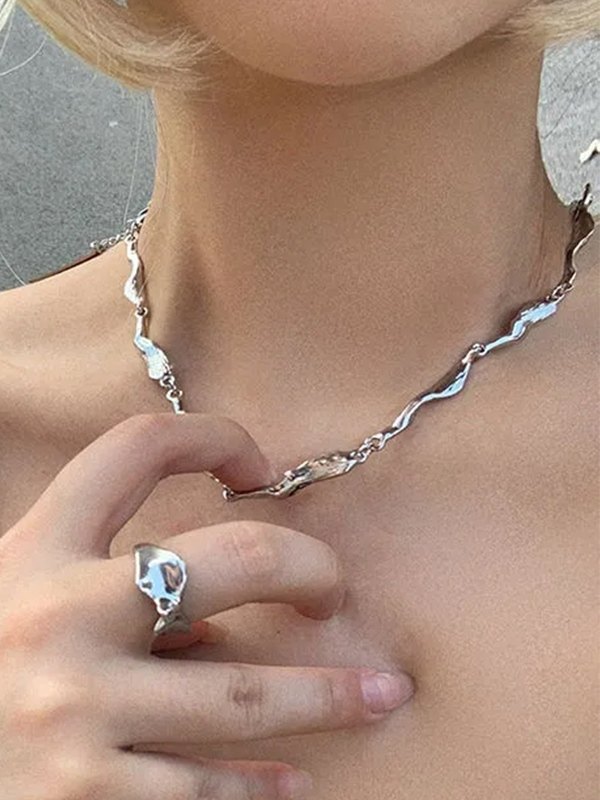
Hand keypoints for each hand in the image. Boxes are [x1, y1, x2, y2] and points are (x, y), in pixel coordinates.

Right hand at [0, 413, 413, 798]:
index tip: (258, 462)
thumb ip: (105, 591)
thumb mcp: (16, 603)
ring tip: (381, 693)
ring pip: (245, 693)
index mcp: (34, 552)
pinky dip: (259, 787)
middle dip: (309, 566)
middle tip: (335, 589)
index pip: (136, 450)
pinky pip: (203, 791)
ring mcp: (74, 715)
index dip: (212, 436)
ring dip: (328, 695)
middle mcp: (57, 621)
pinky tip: (291, 783)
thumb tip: (220, 619)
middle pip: (235, 559)